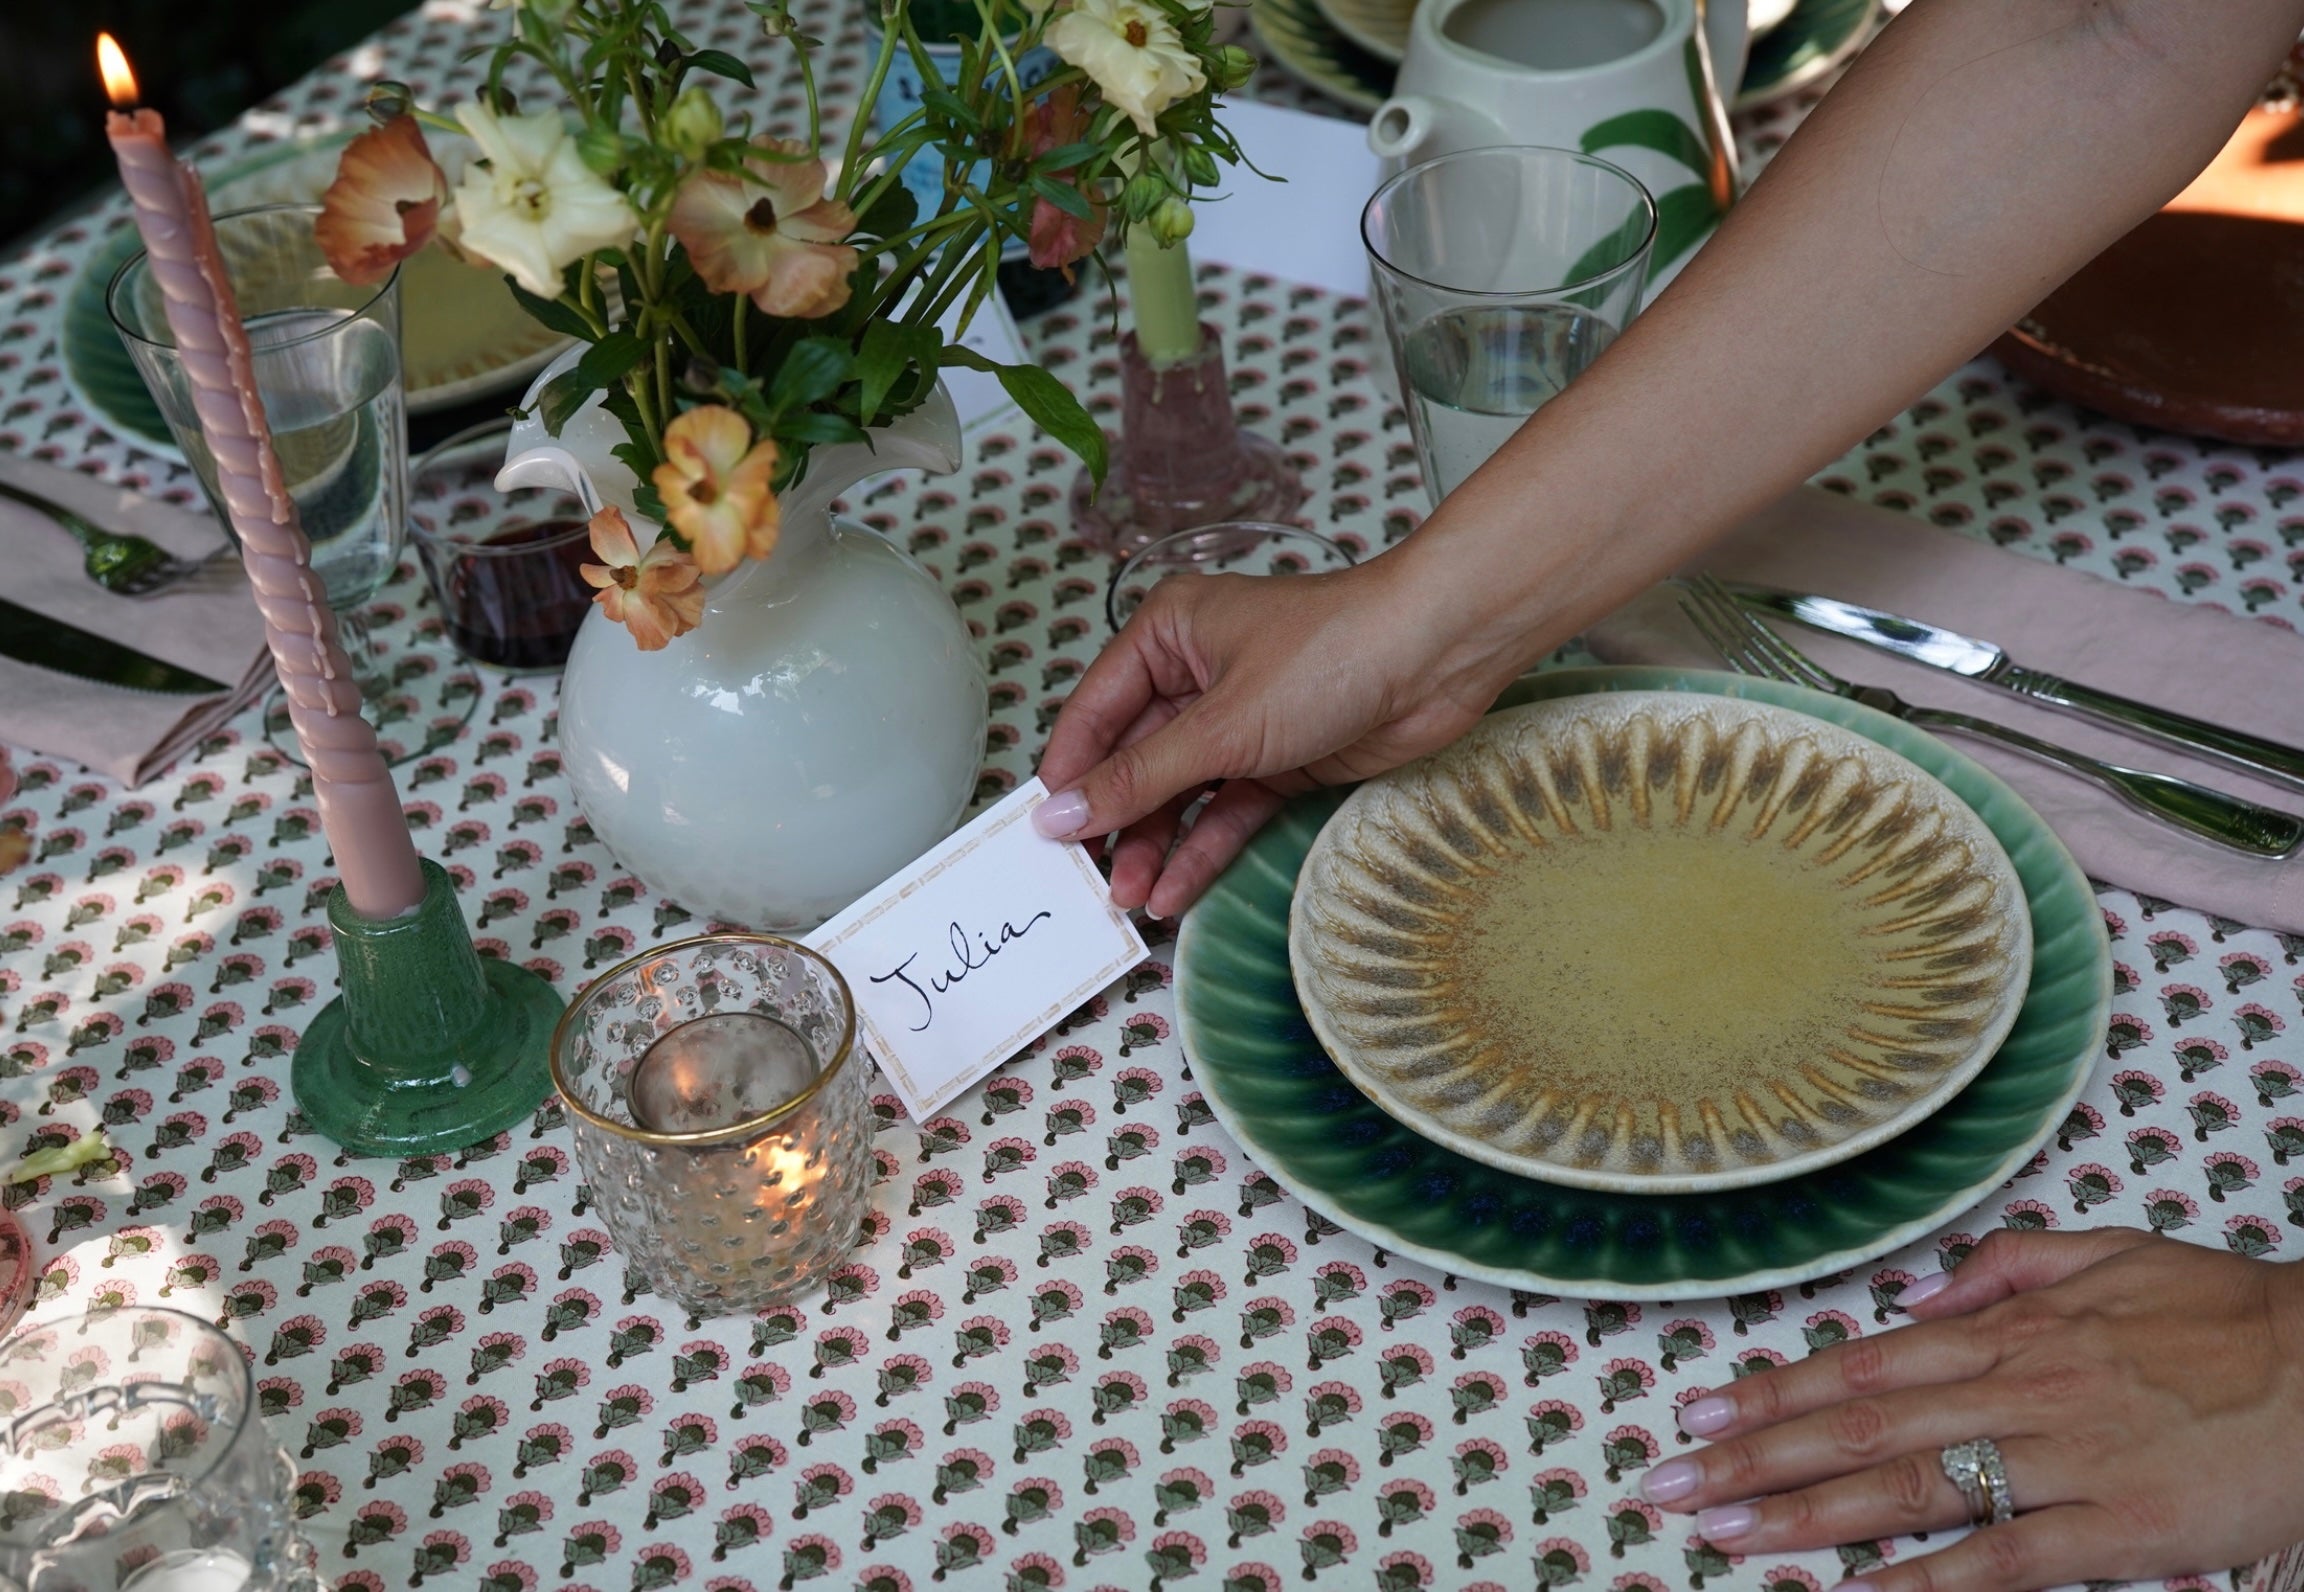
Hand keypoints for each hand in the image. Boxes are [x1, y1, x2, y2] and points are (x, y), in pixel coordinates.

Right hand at [1032, 554, 1529, 916]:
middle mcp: (1195, 674)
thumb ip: (1140, 777)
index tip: (1043, 836)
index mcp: (1166, 634)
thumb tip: (1062, 814)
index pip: (1095, 713)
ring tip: (1130, 901)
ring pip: (1180, 793)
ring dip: (1156, 845)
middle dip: (1115, 824)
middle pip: (1135, 760)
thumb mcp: (1221, 723)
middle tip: (1088, 885)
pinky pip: (1226, 811)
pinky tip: (1176, 890)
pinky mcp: (1280, 760)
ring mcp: (1239, 721)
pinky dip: (1202, 849)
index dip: (1070, 776)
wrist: (1439, 654)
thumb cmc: (1330, 652)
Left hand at [1639, 1229, 2303, 1590]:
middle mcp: (2020, 1389)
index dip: (1774, 1392)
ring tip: (1725, 1533)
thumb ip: (2008, 1264)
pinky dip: (1925, 1582)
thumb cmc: (2232, 1314)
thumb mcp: (2112, 1253)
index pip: (1863, 1363)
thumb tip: (1924, 1284)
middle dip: (1755, 1458)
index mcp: (2013, 1329)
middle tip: (1672, 1484)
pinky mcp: (2118, 1528)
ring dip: (1805, 1516)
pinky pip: (2006, 1560)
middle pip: (1860, 1428)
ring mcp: (2065, 1459)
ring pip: (1909, 1489)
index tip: (1703, 1413)